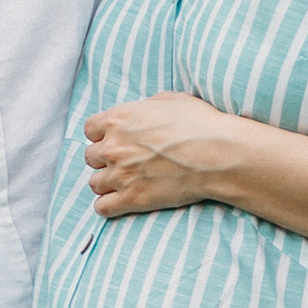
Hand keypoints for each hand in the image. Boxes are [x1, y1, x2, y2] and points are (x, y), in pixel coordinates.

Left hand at [84, 90, 237, 219]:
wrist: (216, 155)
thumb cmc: (199, 124)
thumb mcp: (171, 101)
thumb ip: (147, 106)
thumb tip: (143, 112)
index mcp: (119, 119)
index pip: (90, 129)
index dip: (101, 135)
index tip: (113, 139)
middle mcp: (113, 146)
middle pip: (90, 157)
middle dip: (104, 159)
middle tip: (123, 162)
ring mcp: (120, 174)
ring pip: (94, 183)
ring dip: (106, 183)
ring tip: (123, 183)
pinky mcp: (131, 199)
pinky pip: (102, 207)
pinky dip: (108, 206)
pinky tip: (120, 201)